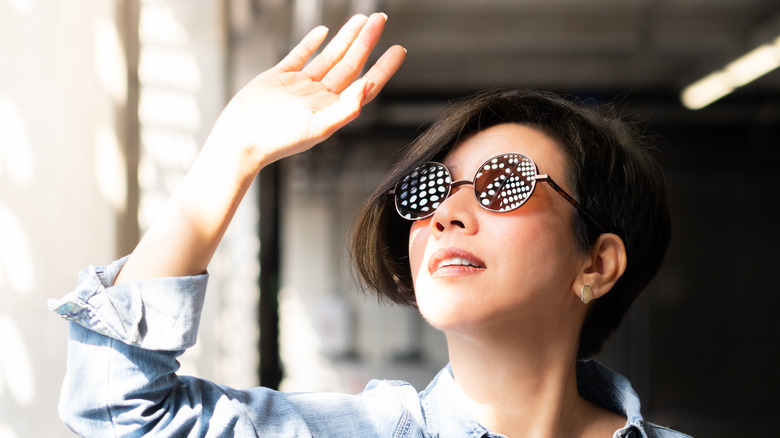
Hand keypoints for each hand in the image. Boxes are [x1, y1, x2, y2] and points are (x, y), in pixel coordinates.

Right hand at [115, 13, 403, 282]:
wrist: (241, 139)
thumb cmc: (278, 141)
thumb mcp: (318, 127)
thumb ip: (346, 108)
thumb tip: (368, 87)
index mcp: (332, 109)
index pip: (365, 84)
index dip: (383, 67)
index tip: (399, 49)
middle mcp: (319, 97)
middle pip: (350, 64)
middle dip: (367, 42)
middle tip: (381, 19)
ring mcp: (300, 86)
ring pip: (329, 56)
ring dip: (346, 38)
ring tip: (362, 19)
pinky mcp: (278, 77)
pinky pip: (300, 56)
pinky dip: (311, 43)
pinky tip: (323, 31)